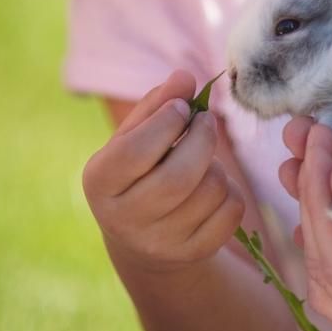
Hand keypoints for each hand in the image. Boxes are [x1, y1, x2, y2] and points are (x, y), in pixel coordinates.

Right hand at [82, 70, 245, 273]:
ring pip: (211, 190)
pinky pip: (231, 211)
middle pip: (179, 177)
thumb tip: (184, 77)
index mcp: (99, 182)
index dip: (166, 122)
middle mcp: (123, 219)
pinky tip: (213, 190)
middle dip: (202, 139)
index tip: (182, 108)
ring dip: (216, 166)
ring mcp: (159, 242)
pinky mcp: (193, 253)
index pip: (135, 151)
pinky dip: (231, 191)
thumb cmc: (140, 170)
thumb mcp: (137, 135)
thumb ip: (158, 103)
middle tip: (206, 122)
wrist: (145, 236)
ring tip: (202, 161)